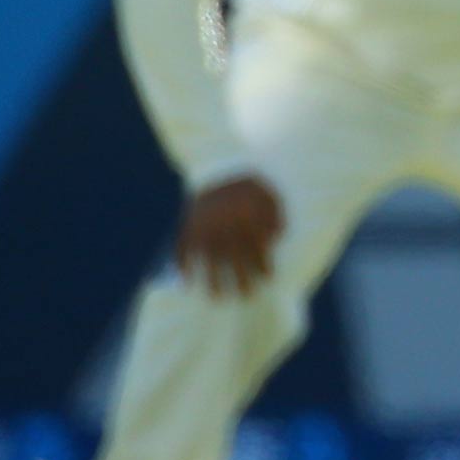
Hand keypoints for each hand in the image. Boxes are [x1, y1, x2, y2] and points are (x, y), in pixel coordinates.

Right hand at [175, 175, 283, 296]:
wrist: (217, 161)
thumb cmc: (249, 179)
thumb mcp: (269, 193)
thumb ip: (275, 214)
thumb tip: (278, 235)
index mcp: (246, 219)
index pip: (257, 248)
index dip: (263, 265)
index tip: (268, 280)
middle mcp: (225, 227)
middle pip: (234, 259)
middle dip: (241, 279)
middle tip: (247, 297)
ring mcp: (204, 228)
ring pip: (209, 259)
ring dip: (212, 281)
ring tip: (217, 298)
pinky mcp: (188, 225)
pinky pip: (182, 249)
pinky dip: (182, 265)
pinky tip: (185, 281)